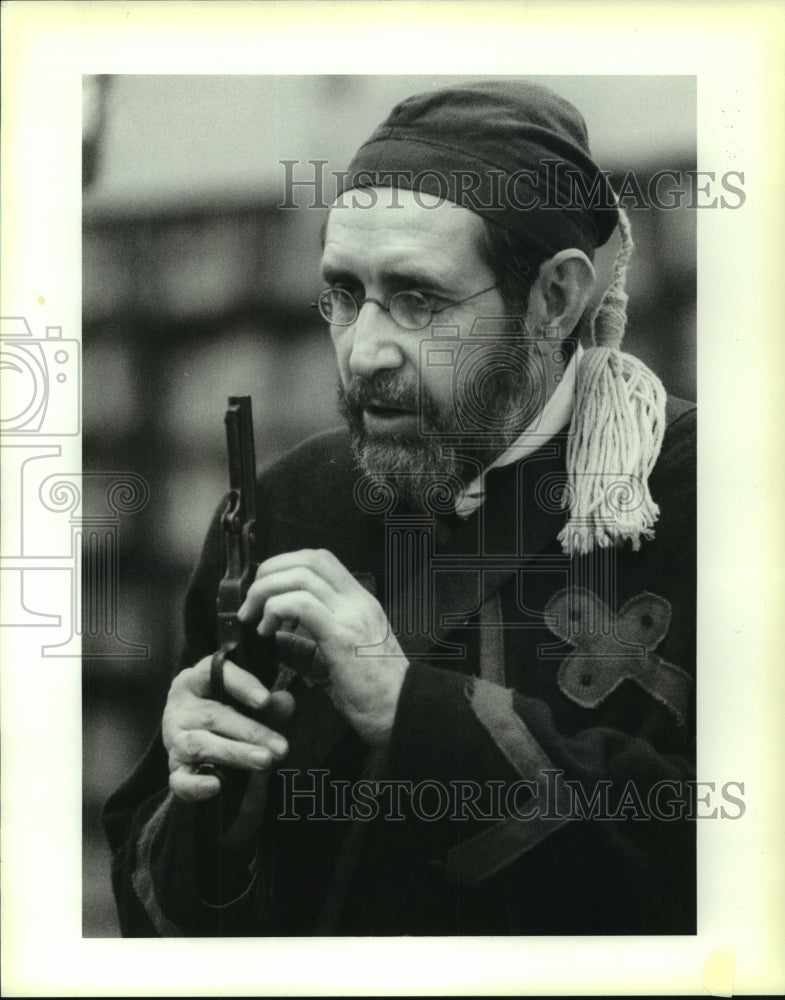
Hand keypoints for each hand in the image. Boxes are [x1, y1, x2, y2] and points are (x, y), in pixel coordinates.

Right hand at [163, 655, 294, 801]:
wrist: (200, 743)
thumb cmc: (227, 713)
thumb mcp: (247, 703)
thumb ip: (268, 704)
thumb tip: (287, 701)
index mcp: (196, 681)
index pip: (213, 673)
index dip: (241, 685)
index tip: (265, 699)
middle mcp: (181, 708)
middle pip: (214, 716)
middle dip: (251, 732)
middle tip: (281, 746)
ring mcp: (174, 740)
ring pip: (201, 745)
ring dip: (235, 754)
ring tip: (265, 761)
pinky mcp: (174, 770)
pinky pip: (179, 780)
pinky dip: (196, 785)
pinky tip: (216, 786)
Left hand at [238, 549, 408, 746]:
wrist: (404, 712)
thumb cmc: (375, 692)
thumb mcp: (341, 657)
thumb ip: (311, 642)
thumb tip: (278, 637)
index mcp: (360, 603)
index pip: (320, 560)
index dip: (286, 565)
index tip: (266, 589)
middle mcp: (358, 601)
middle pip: (308, 559)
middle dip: (271, 571)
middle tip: (252, 600)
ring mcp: (352, 615)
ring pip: (301, 576)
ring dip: (267, 591)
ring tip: (254, 617)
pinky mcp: (342, 636)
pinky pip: (302, 605)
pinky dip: (276, 609)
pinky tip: (268, 630)